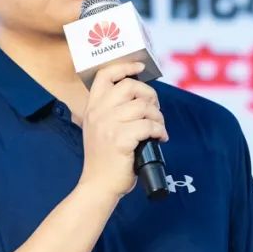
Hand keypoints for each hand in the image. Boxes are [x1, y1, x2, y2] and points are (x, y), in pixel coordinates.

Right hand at [77, 61, 168, 200]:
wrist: (98, 185)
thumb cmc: (104, 158)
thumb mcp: (99, 129)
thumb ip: (110, 111)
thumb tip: (139, 97)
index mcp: (93, 107)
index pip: (105, 75)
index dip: (125, 66)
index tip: (140, 67)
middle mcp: (98, 113)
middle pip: (130, 86)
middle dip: (150, 96)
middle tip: (155, 111)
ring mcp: (108, 126)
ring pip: (143, 107)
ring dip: (158, 117)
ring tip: (158, 128)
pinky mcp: (121, 139)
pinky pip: (148, 125)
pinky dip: (159, 131)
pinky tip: (159, 138)